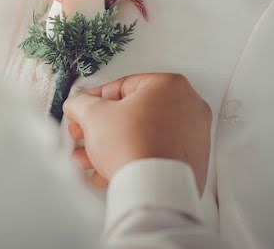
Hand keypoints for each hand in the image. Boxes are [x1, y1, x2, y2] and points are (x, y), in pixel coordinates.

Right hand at [63, 73, 210, 191]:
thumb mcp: (93, 115)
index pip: (122, 86)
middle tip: (86, 133)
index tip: (84, 109)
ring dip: (112, 145)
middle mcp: (189, 107)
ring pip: (144, 136)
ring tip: (91, 158)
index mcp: (170, 85)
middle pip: (134, 113)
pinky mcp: (192, 163)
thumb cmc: (132, 146)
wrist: (151, 188)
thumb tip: (78, 105)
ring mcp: (195, 137)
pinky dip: (133, 159)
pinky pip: (156, 154)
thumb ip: (81, 103)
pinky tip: (110, 169)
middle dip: (102, 127)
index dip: (95, 100)